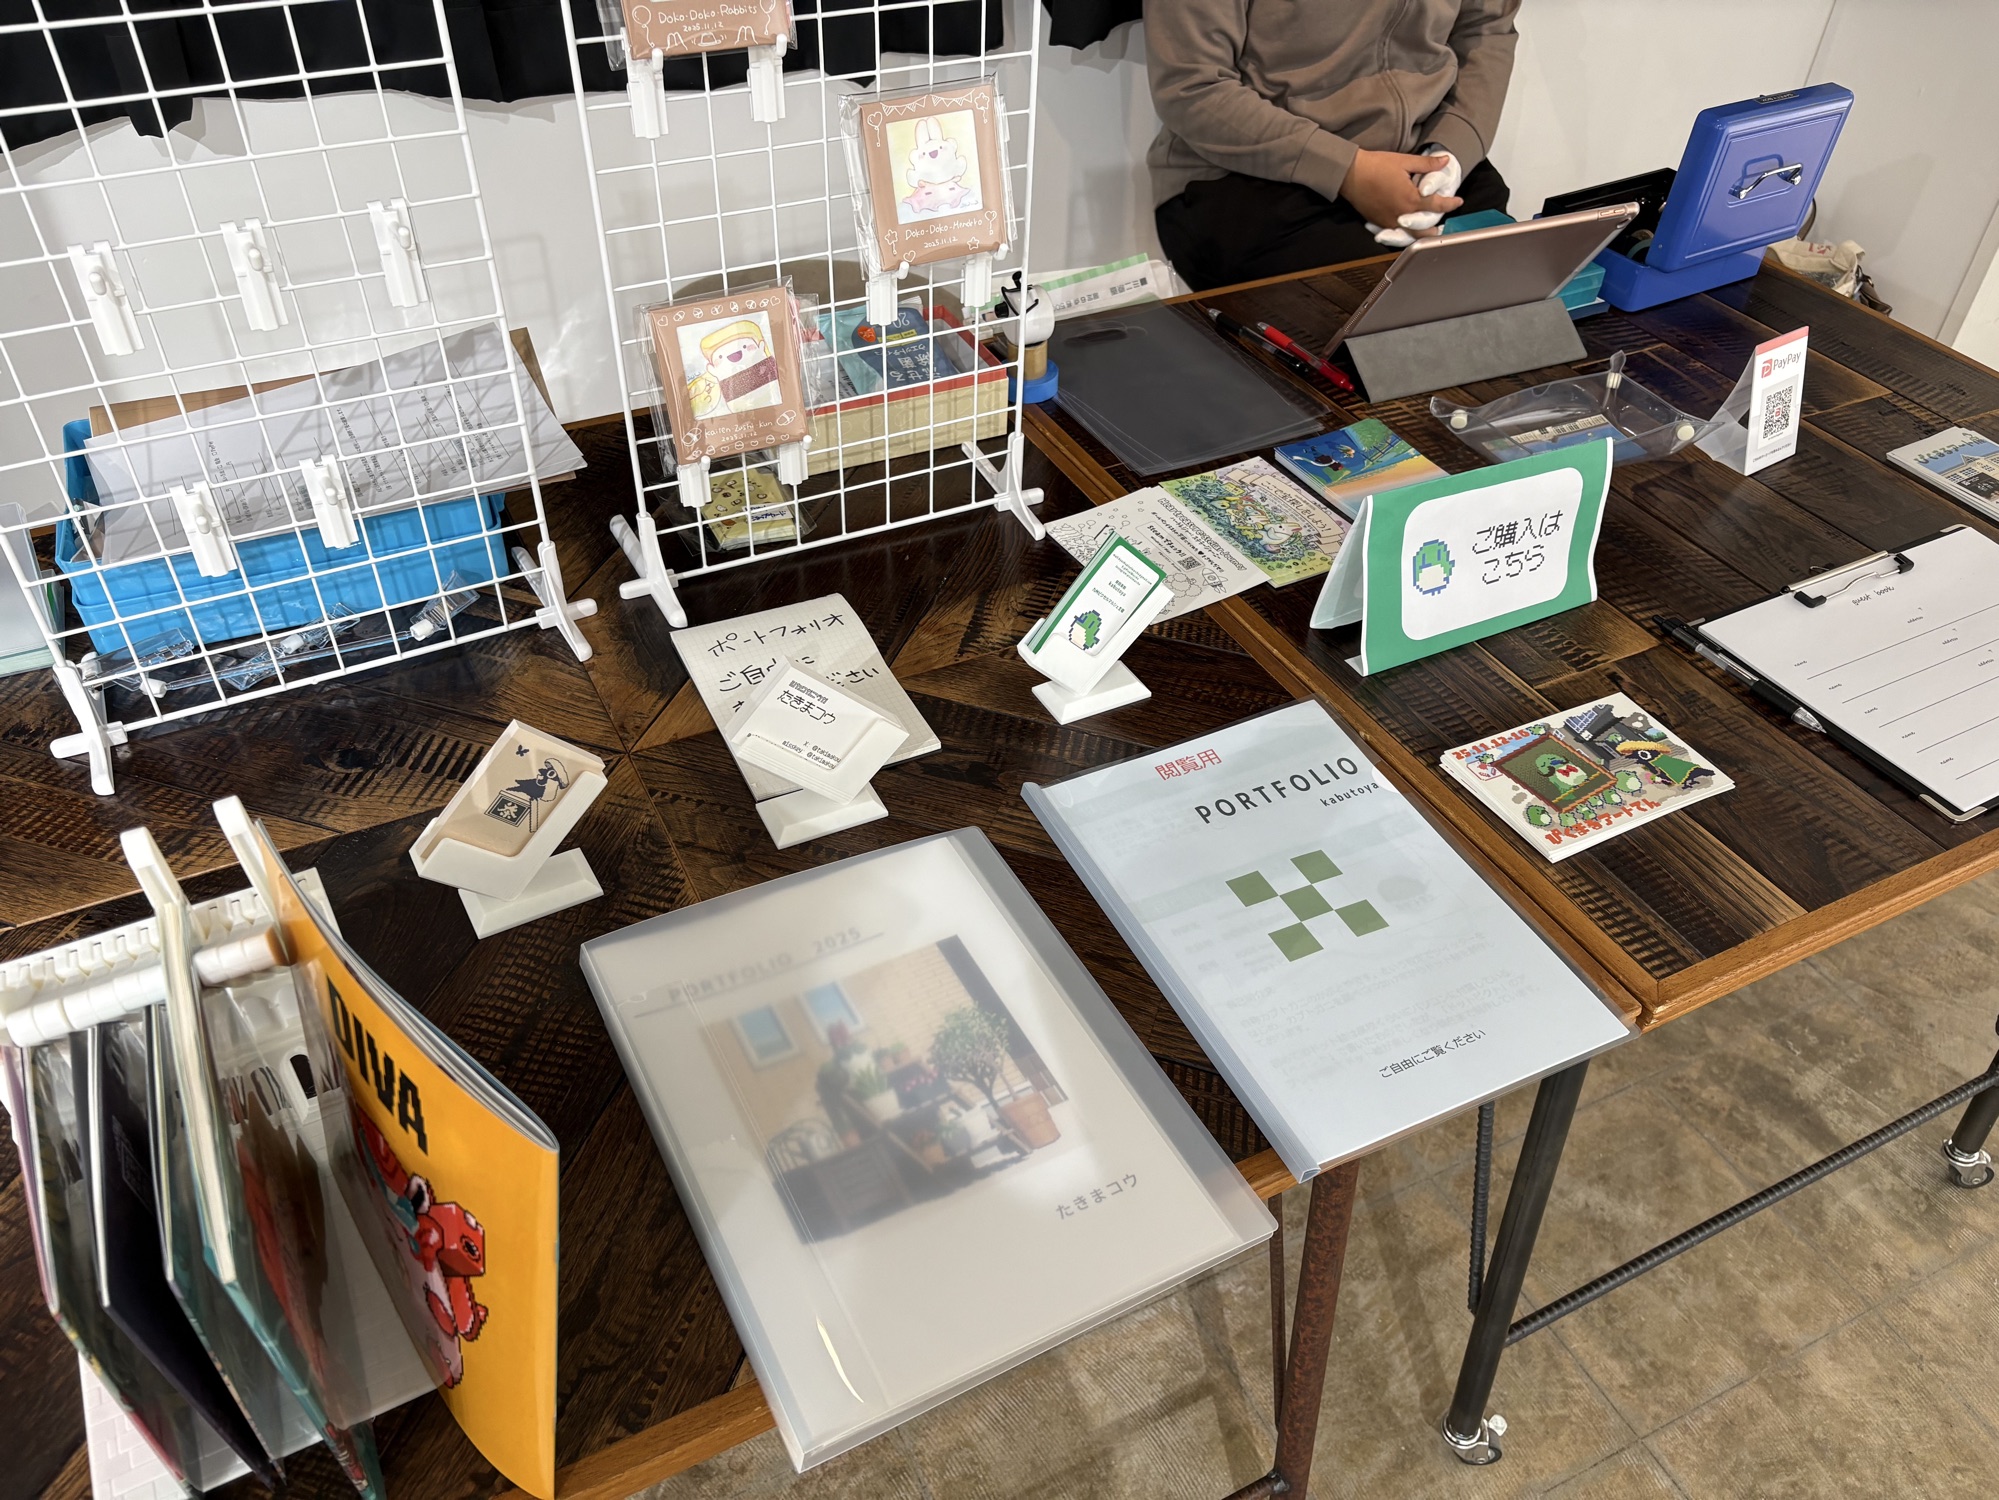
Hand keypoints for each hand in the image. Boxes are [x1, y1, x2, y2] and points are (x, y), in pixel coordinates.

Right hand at [1341, 149, 1462, 236]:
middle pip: (1425, 230)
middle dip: (1435, 228)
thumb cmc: (1375, 166)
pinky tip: (1408, 229)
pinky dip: (1405, 233)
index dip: (1451, 204)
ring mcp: (1389, 222)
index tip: (1458, 201)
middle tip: (1442, 225)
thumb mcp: (1404, 161)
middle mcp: (1402, 215)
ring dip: (1421, 234)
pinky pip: (1396, 233)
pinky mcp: (1379, 223)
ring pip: (1410, 235)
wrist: (1350, 174)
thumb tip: (1445, 161)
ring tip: (1427, 232)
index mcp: (1411, 199)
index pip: (1438, 205)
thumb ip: (1427, 164)